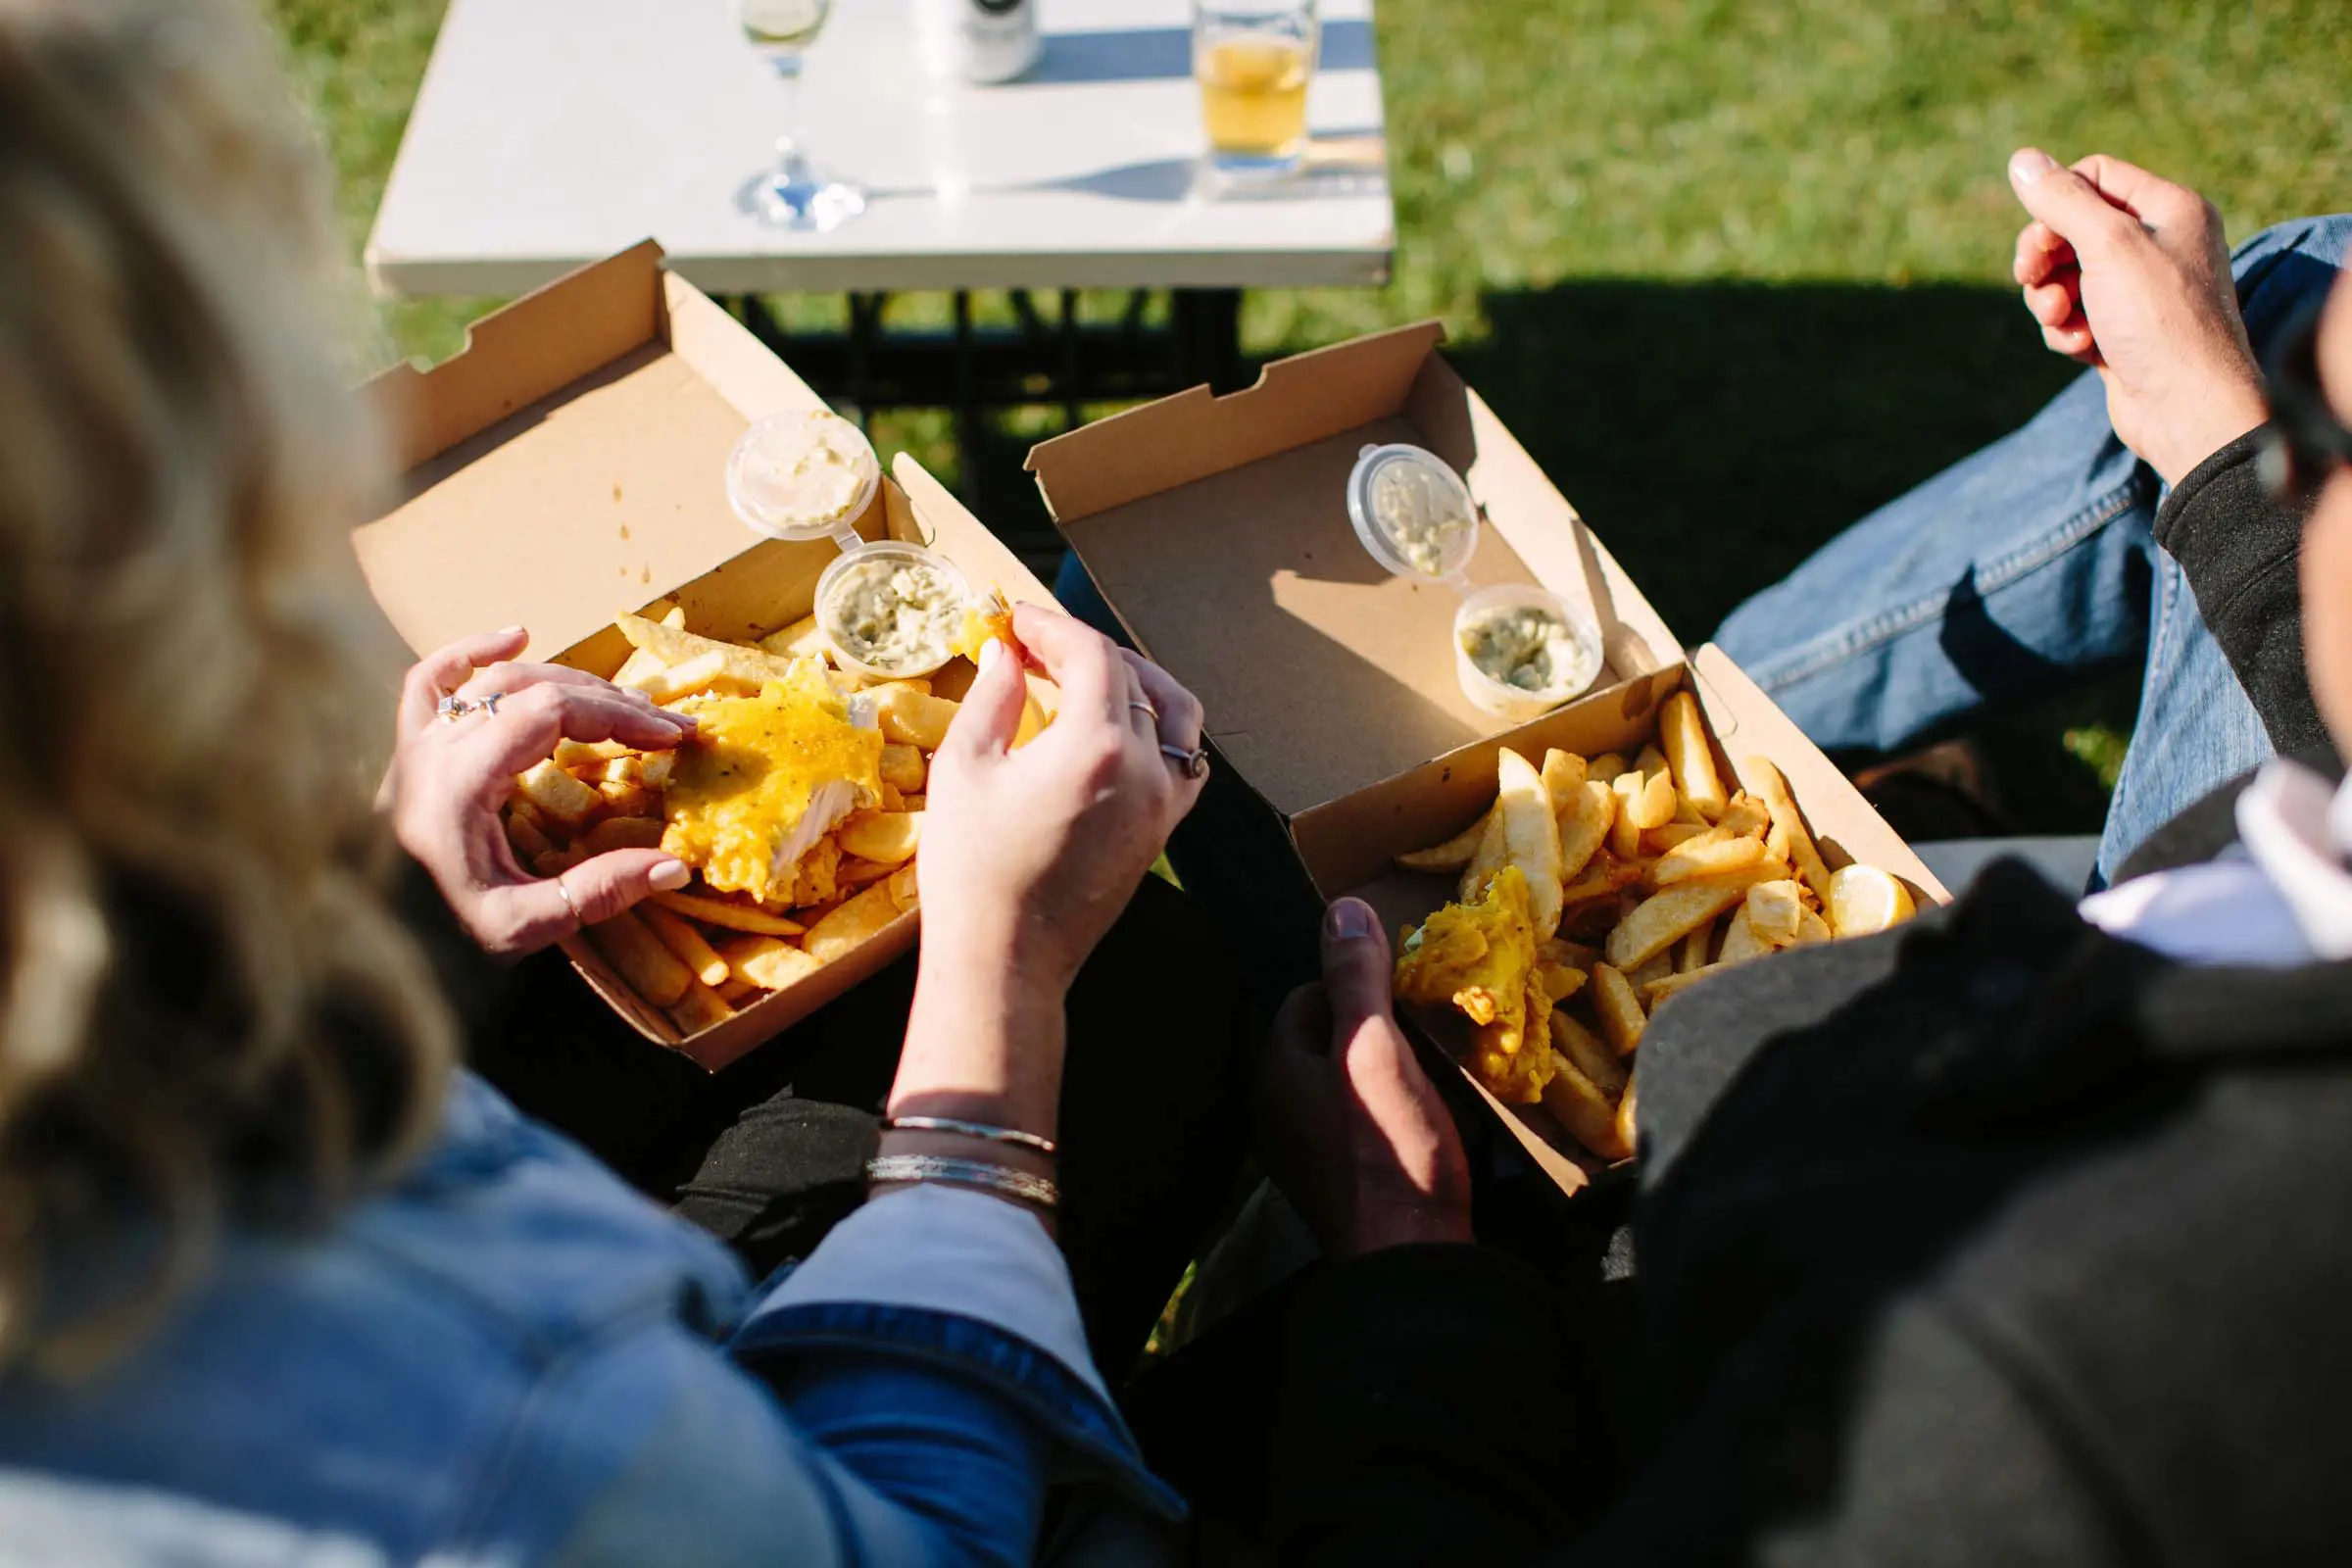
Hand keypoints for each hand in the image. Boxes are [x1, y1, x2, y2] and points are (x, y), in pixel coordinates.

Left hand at [384, 627, 694, 957]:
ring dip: (565, 682)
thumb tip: (675, 865)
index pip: (552, 714)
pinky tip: (516, 638)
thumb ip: (596, 893)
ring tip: (621, 702)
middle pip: (533, 691)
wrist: (366, 951)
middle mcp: (431, 750)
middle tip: (666, 727)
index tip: (671, 737)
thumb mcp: (521, 928)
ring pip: (494, 681)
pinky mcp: (407, 752)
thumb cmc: (439, 944)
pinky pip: (431, 682)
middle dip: (610, 702)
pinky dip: (472, 653)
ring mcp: (413, 746)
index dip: (619, 717)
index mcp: (458, 782)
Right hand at [888, 606, 1208, 1136]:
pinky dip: (1158, 729)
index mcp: (1096, 745)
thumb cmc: (972, 868)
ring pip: (1174, 712)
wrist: (1006, 960)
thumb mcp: (965, 769)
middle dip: (1080, 649)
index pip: (1091, 654)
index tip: (1013, 619)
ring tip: (1083, 675)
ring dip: (1134, 679)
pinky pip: (1182, 761)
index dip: (1050, 625)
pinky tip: (1116, 729)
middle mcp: (1145, 768)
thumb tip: (1005, 655)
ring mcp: (1163, 803)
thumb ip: (992, 698)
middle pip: (1130, 676)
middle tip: (1030, 646)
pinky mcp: (1162, 833)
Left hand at [1257, 898, 1473, 1259]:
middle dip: (1373, 1032)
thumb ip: (1356, 977)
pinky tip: (1421, 1128)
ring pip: (1344, 1084)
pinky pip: (1357, 1126)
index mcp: (1275, 1070)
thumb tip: (1343, 907)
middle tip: (1424, 1041)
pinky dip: (1387, 1117)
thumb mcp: (1375, 1047)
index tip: (1405, 1001)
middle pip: (1327, 1040)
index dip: (1357, 989)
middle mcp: (1275, 1111)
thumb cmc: (1390, 1147)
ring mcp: (1303, 1153)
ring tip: (1429, 1081)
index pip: (1306, 996)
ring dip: (1384, 1075)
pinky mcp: (1336, 1185)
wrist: (1409, 1259)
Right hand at [2008, 148, 2266, 485]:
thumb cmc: (2160, 322)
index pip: (2094, 176)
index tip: (2041, 238)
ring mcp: (2141, 292)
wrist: (2188, 410)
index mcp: (2170, 209)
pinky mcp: (2124, 333)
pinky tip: (2079, 348)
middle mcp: (2160, 245)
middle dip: (2044, 257)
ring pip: (2066, 276)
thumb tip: (2021, 159)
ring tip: (2060, 321)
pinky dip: (2065, 330)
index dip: (2056, 202)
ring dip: (2049, 298)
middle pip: (2073, 227)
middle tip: (2031, 278)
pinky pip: (2075, 316)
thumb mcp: (2108, 246)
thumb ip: (2062, 200)